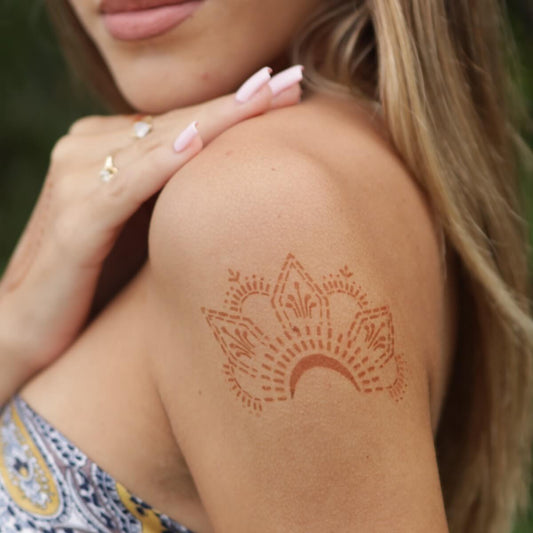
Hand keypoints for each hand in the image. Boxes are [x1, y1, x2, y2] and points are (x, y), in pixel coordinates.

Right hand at [0, 65, 302, 378]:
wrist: (34, 327)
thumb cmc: (98, 277)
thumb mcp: (141, 225)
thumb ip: (171, 193)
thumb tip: (234, 181)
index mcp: (104, 146)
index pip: (180, 119)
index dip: (234, 106)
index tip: (285, 92)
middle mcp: (85, 149)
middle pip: (177, 121)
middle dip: (238, 103)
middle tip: (291, 83)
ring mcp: (76, 178)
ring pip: (159, 140)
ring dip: (217, 120)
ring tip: (268, 98)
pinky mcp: (75, 217)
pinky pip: (129, 183)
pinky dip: (164, 163)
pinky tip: (197, 144)